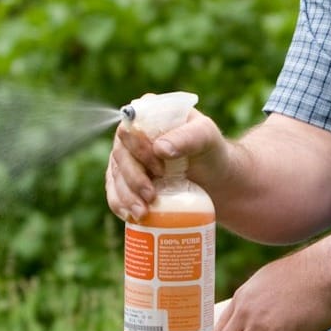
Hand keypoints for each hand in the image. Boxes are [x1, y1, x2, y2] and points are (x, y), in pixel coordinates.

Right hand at [105, 108, 223, 221]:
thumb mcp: (206, 137)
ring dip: (125, 196)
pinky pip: (115, 192)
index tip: (160, 169)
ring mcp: (127, 157)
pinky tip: (129, 216)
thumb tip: (160, 148)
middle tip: (151, 196)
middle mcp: (133, 133)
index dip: (139, 148)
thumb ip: (188, 137)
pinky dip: (119, 204)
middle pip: (120, 154)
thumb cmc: (211, 151)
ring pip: (115, 175)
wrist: (215, 180)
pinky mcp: (126, 180)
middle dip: (133, 178)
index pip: (131, 127)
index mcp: (149, 113)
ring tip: (142, 213)